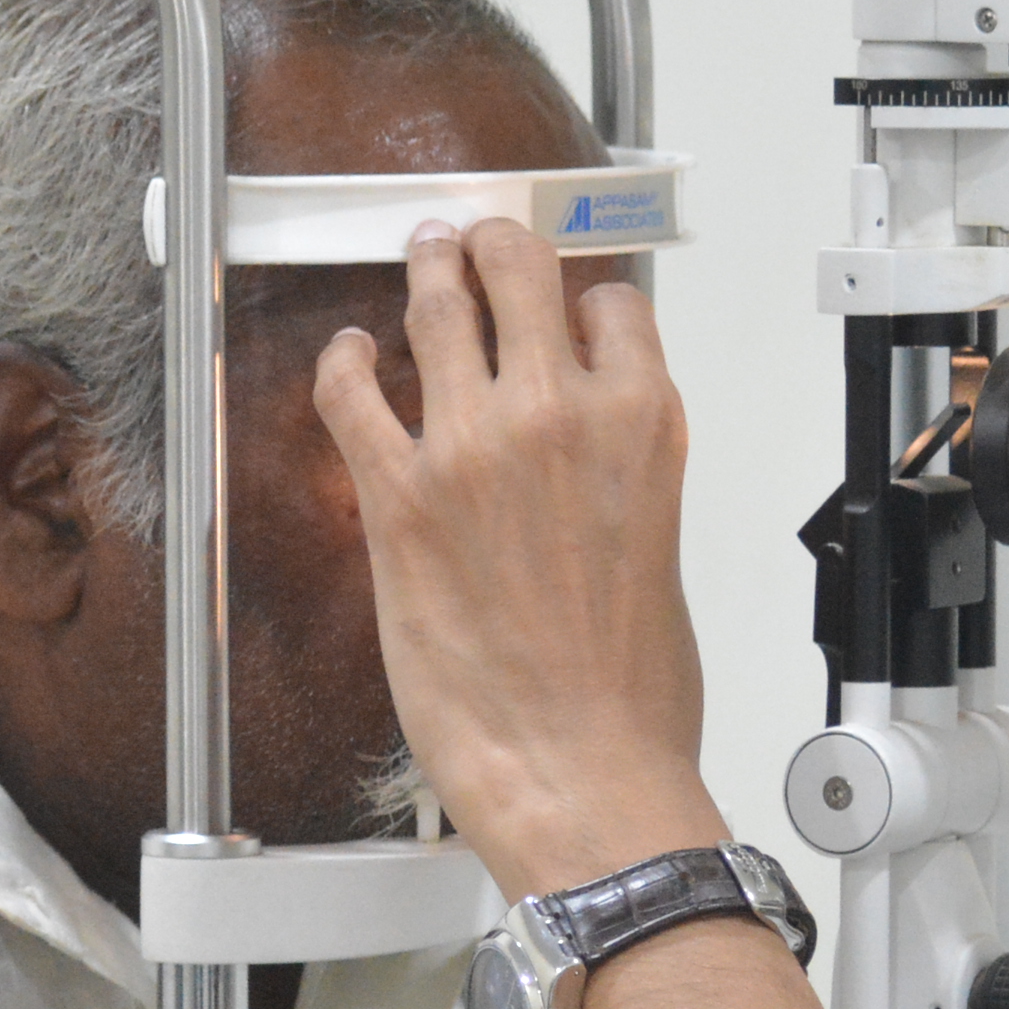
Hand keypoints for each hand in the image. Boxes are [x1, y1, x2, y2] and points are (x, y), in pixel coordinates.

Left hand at [312, 218, 724, 897]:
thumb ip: (627, 477)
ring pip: (436, 307)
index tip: (566, 303)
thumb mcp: (661, 545)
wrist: (582, 766)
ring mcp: (474, 447)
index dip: (583, 300)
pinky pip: (354, 393)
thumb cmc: (631, 690)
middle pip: (518, 270)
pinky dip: (347, 364)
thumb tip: (592, 464)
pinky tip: (350, 356)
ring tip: (417, 262)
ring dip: (423, 275)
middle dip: (493, 246)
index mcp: (644, 424)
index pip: (611, 308)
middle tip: (475, 242)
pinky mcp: (400, 497)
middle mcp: (561, 414)